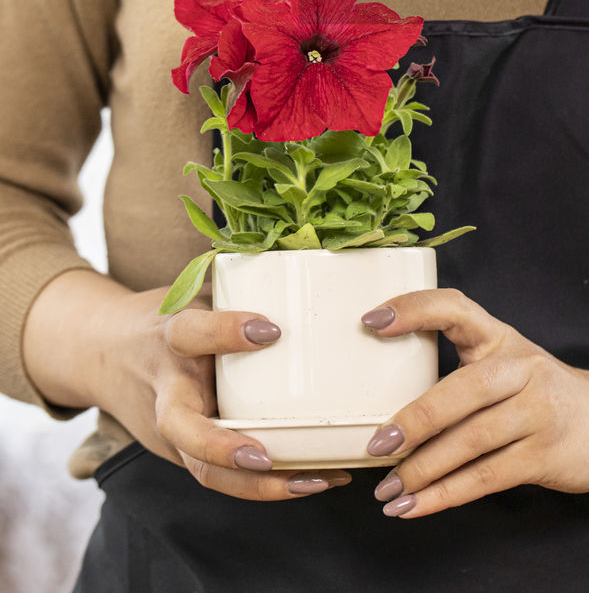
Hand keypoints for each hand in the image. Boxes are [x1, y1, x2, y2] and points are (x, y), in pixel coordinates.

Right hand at [95, 283, 351, 500]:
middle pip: (183, 428)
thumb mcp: (189, 299)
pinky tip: (313, 480)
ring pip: (205, 470)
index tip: (271, 330)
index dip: (228, 332)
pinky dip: (266, 487)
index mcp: (170, 338)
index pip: (192, 333)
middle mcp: (166, 389)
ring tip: (315, 480)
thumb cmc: (164, 320)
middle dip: (222, 447)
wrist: (102, 353)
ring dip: (261, 485)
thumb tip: (307, 273)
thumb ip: (234, 295)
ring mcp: (171, 431)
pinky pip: (222, 478)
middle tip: (265, 456)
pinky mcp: (182, 454)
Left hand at [360, 288, 588, 517]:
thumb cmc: (543, 394)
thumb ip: (462, 370)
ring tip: (387, 490)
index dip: (413, 310)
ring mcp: (538, 412)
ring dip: (423, 471)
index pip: (455, 307)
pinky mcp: (546, 454)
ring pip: (471, 441)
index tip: (370, 321)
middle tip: (375, 445)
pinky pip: (487, 477)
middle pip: (461, 390)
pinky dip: (446, 495)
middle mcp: (522, 368)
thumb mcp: (509, 364)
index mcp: (502, 337)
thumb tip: (384, 400)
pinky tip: (416, 507)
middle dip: (414, 421)